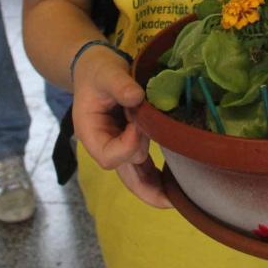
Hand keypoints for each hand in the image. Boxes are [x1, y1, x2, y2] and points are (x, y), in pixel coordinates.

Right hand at [71, 47, 172, 208]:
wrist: (95, 67)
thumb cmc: (98, 70)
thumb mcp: (106, 72)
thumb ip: (120, 85)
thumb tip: (136, 97)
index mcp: (90, 132)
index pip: (108, 155)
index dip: (127, 146)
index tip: (141, 126)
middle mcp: (103, 144)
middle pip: (122, 174)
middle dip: (145, 188)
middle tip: (169, 200)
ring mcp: (117, 146)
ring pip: (134, 175)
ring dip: (153, 187)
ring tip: (177, 199)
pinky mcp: (130, 141)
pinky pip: (142, 165)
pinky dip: (156, 175)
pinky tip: (173, 184)